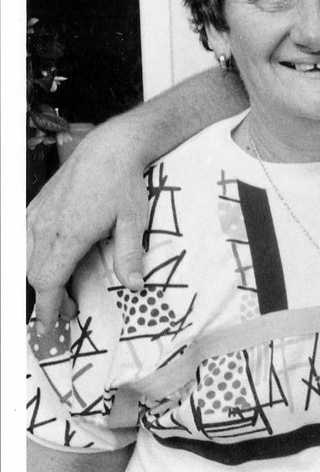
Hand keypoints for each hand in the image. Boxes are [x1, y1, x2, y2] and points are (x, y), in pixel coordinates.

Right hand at [26, 125, 149, 329]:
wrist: (108, 149)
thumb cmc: (123, 184)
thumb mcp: (134, 221)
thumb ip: (130, 256)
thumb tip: (136, 287)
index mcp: (68, 235)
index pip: (48, 282)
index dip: (48, 308)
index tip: (48, 327)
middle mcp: (45, 227)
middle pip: (36, 275)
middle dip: (49, 299)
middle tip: (70, 311)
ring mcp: (37, 215)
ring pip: (27, 259)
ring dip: (42, 279)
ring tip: (64, 291)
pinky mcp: (35, 207)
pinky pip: (25, 241)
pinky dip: (35, 259)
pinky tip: (53, 263)